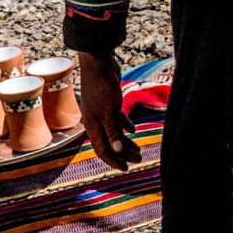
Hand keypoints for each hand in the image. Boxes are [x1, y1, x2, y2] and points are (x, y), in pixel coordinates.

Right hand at [75, 50, 137, 169]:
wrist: (98, 63)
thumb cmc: (102, 87)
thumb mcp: (109, 111)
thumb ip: (113, 131)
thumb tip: (118, 151)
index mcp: (92, 126)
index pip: (102, 150)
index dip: (114, 161)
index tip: (126, 169)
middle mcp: (96, 121)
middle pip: (110, 143)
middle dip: (124, 153)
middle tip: (139, 159)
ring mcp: (102, 112)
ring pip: (114, 132)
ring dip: (126, 142)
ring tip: (139, 149)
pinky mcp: (109, 103)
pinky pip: (117, 120)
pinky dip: (125, 126)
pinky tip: (134, 130)